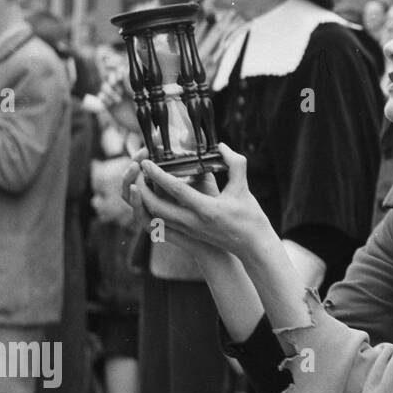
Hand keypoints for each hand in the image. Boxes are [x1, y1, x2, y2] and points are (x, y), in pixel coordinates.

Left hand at [127, 144, 273, 263]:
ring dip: (144, 201)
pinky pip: (161, 224)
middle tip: (139, 172)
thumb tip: (222, 146)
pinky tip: (151, 200)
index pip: (176, 190)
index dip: (159, 174)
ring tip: (141, 183)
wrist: (254, 246)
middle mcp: (194, 222)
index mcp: (207, 210)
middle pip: (157, 207)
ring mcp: (189, 231)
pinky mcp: (188, 235)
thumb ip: (234, 163)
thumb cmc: (251, 217)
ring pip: (155, 217)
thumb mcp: (244, 188)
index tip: (147, 162)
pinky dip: (152, 212)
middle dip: (142, 189)